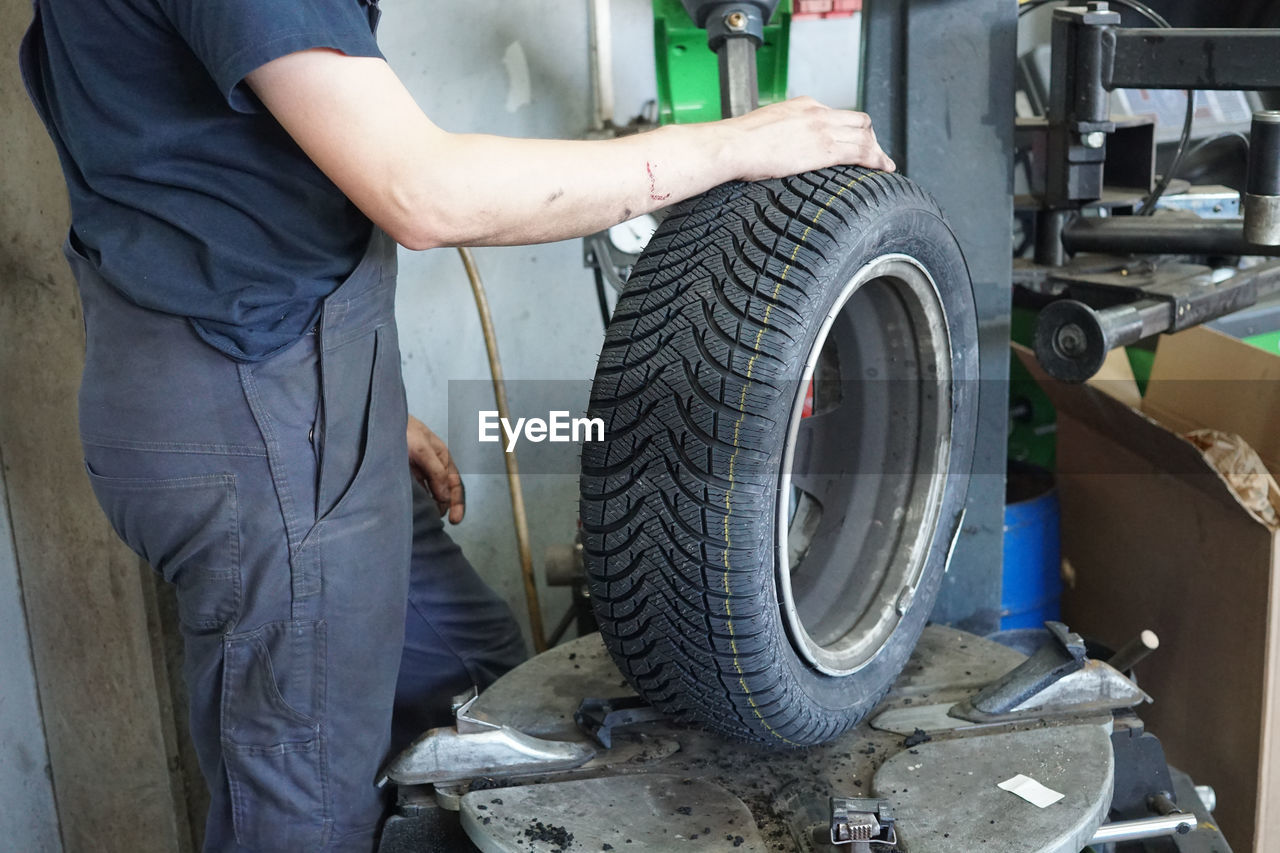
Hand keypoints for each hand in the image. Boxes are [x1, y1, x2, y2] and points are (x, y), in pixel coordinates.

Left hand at [407, 414, 464, 522]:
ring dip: (430, 507)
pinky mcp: (403, 477)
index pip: (454, 484)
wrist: (378, 422)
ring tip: (426, 520)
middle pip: (443, 492)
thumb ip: (436, 472)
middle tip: (437, 523)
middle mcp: (432, 467)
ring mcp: (417, 473)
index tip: (454, 519)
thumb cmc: (403, 429)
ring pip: (429, 495)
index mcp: (442, 458)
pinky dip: (416, 503)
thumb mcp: (423, 448)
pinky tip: (414, 512)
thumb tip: (444, 497)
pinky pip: (414, 493)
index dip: (457, 502)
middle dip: (444, 508)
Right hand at [723, 96, 895, 181]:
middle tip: (873, 153)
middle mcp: (818, 113)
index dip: (849, 130)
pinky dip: (877, 160)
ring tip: (883, 164)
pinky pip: (862, 152)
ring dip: (877, 151)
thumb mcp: (764, 128)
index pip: (836, 114)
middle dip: (869, 137)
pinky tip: (883, 168)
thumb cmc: (739, 142)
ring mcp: (823, 129)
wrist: (734, 145)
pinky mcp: (825, 149)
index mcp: (803, 106)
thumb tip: (776, 149)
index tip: (851, 142)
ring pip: (865, 136)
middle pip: (858, 121)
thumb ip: (779, 134)